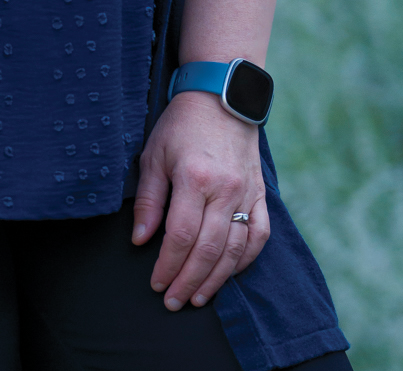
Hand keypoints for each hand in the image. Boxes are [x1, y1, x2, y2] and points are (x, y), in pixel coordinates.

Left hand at [132, 88, 269, 309]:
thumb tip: (141, 240)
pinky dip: (245, 260)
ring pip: (235, 250)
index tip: (156, 283)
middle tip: (173, 301)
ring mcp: (247, 195)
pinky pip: (259, 236)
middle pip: (209, 250)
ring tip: (198, 297)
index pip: (182, 236)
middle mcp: (225, 191)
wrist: (222, 100)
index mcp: (194, 179)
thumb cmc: (181, 126)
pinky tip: (229, 274)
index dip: (168, 265)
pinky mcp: (261, 196)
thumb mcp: (153, 155)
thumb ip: (150, 201)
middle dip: (189, 281)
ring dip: (217, 279)